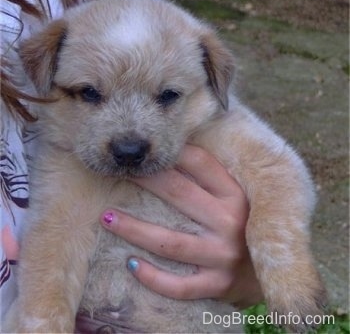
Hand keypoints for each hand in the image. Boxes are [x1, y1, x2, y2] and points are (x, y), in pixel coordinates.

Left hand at [100, 145, 262, 308]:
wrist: (269, 270)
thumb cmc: (246, 225)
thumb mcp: (238, 197)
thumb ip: (213, 177)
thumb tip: (176, 149)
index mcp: (236, 196)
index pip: (200, 163)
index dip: (172, 152)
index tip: (148, 149)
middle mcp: (230, 223)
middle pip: (178, 194)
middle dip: (145, 180)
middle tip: (119, 172)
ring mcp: (223, 257)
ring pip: (169, 242)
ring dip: (133, 229)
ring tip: (106, 217)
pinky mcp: (216, 285)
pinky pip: (178, 285)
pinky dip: (151, 277)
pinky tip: (129, 264)